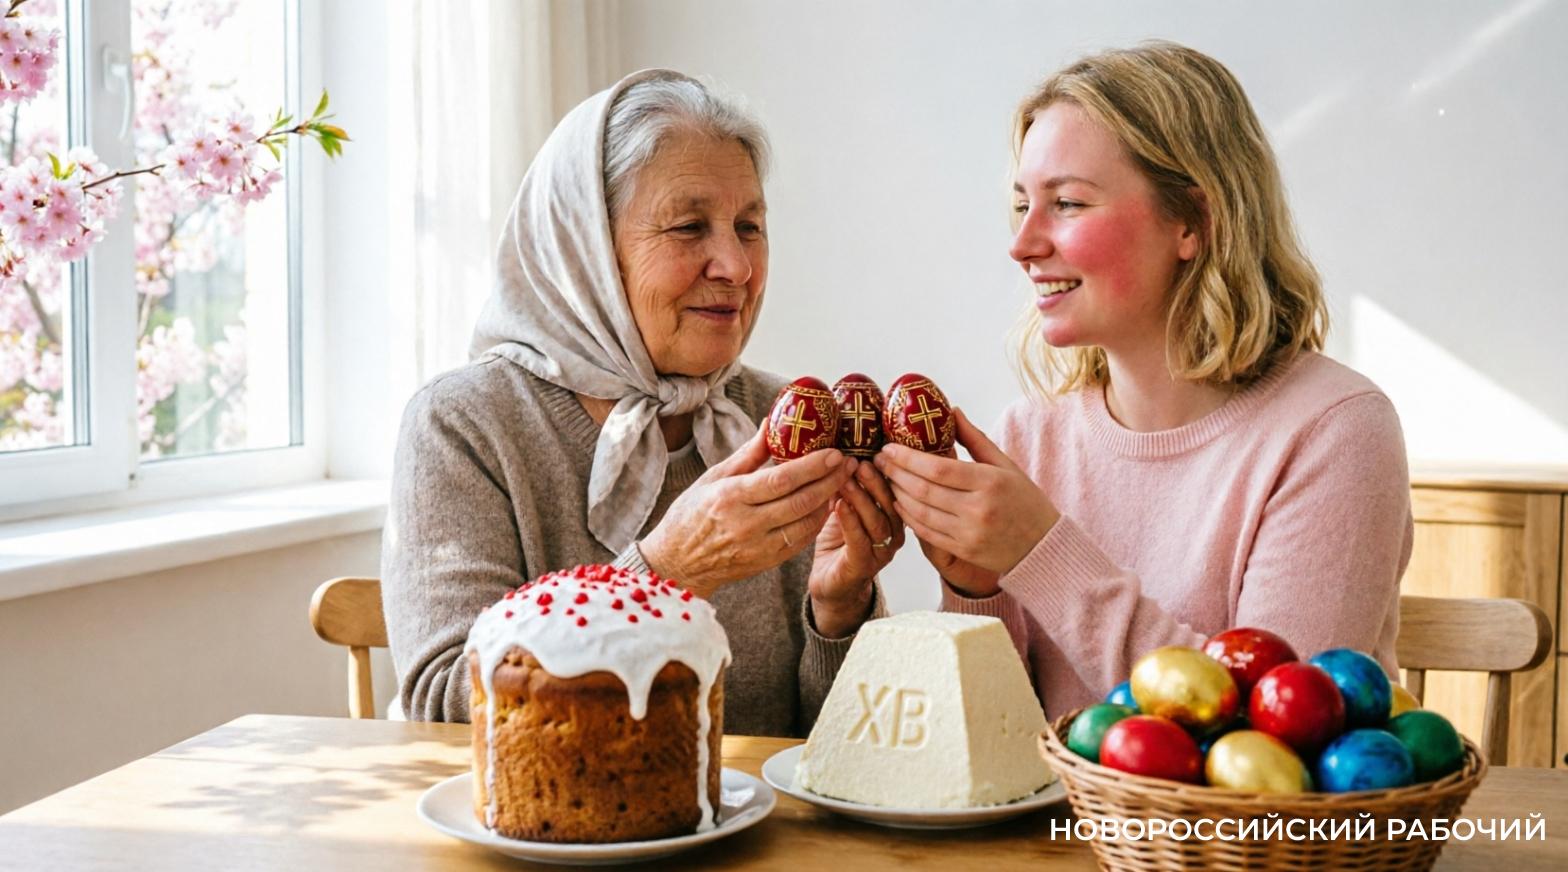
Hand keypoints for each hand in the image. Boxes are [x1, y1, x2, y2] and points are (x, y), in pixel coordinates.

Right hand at [641, 424, 853, 596]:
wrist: (677, 564)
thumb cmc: (691, 515)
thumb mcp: (712, 477)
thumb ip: (747, 454)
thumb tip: (771, 423)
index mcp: (730, 497)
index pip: (781, 479)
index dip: (812, 466)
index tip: (834, 453)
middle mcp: (746, 524)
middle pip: (800, 500)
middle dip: (830, 481)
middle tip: (849, 464)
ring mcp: (758, 546)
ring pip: (806, 523)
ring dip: (829, 501)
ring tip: (843, 481)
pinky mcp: (766, 562)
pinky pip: (801, 541)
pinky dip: (817, 522)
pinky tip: (826, 505)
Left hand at [808, 460, 904, 636]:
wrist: (829, 583)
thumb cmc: (839, 540)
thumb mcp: (846, 505)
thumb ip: (851, 483)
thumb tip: (845, 449)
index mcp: (895, 517)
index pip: (899, 491)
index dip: (888, 471)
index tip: (875, 451)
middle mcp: (894, 535)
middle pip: (892, 504)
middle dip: (876, 481)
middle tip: (860, 462)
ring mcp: (881, 553)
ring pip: (877, 521)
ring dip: (861, 498)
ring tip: (845, 480)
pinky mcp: (862, 566)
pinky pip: (860, 541)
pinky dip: (849, 521)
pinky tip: (839, 505)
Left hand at [873, 408, 1058, 590]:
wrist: (1043, 547)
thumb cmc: (1025, 501)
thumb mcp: (1006, 465)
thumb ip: (976, 439)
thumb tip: (951, 411)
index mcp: (990, 482)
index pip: (938, 468)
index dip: (908, 458)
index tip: (888, 448)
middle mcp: (977, 509)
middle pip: (923, 490)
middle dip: (895, 473)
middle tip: (878, 460)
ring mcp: (968, 533)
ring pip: (920, 512)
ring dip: (897, 494)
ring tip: (886, 478)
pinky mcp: (962, 550)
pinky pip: (926, 533)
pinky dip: (908, 516)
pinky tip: (899, 502)